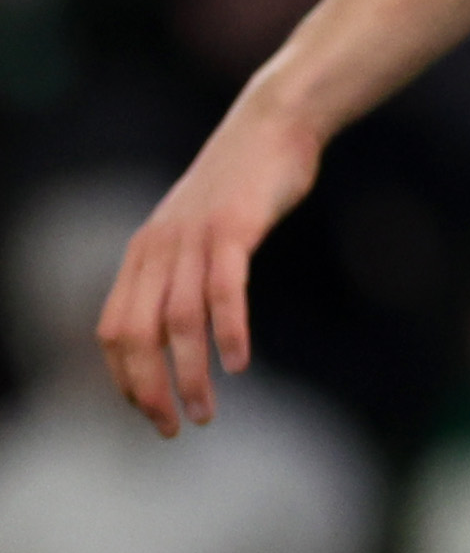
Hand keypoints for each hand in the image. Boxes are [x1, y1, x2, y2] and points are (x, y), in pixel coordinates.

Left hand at [95, 103, 322, 434]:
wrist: (272, 124)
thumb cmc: (241, 184)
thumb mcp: (196, 230)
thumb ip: (180, 271)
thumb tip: (176, 326)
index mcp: (143, 253)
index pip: (114, 332)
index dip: (125, 378)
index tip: (151, 413)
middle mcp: (158, 248)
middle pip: (137, 336)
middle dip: (150, 390)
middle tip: (174, 428)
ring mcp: (195, 237)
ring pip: (178, 321)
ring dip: (189, 374)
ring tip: (206, 413)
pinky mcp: (234, 227)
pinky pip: (224, 288)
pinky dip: (228, 330)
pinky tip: (239, 362)